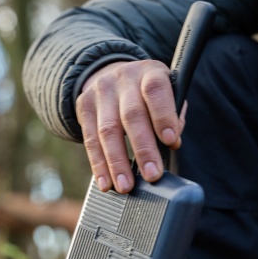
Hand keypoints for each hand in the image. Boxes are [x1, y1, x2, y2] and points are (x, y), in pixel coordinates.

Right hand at [75, 59, 184, 192]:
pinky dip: (98, 164)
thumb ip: (173, 117)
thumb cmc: (150, 94)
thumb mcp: (168, 93)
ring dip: (117, 162)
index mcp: (150, 72)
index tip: (171, 141)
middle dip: (143, 149)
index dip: (163, 115)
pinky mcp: (84, 106)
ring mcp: (100, 92)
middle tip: (152, 175)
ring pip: (107, 130)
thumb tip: (172, 143)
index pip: (155, 90)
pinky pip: (90, 139)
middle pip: (131, 115)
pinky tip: (106, 182)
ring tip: (126, 186)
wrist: (113, 74)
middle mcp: (123, 79)